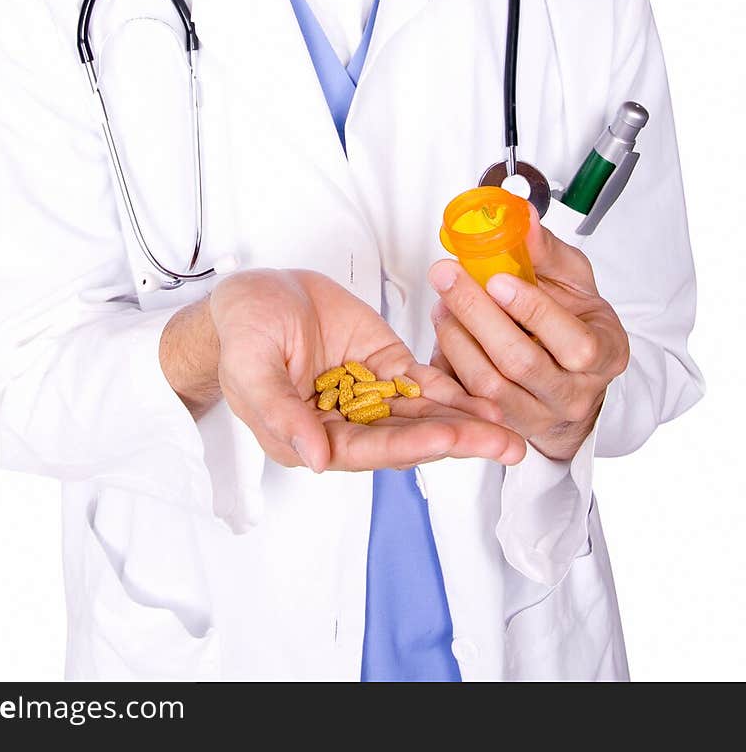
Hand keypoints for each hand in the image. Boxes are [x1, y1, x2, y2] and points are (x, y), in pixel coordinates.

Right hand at [209, 267, 525, 473]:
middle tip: (505, 446)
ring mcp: (368, 396)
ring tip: (510, 431)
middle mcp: (345, 424)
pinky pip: (423, 383)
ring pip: (422, 415)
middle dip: (457, 441)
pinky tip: (488, 401)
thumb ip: (280, 412)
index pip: (367, 448)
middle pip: (406, 438)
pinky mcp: (384, 365)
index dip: (410, 446)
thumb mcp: (249, 365)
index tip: (450, 441)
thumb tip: (316, 459)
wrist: (253, 294)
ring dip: (466, 423)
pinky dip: (455, 392)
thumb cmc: (241, 330)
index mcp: (309, 437)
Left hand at [426, 200, 629, 460]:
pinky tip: (442, 333)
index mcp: (605, 356)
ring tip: (442, 302)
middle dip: (477, 313)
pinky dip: (447, 366)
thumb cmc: (574, 321)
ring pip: (488, 385)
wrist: (571, 376)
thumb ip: (548, 251)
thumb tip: (522, 216)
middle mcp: (574, 394)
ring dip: (456, 337)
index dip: (533, 311)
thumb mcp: (574, 282)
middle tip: (446, 275)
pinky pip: (466, 401)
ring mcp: (538, 416)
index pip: (575, 345)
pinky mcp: (504, 425)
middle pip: (520, 363)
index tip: (497, 278)